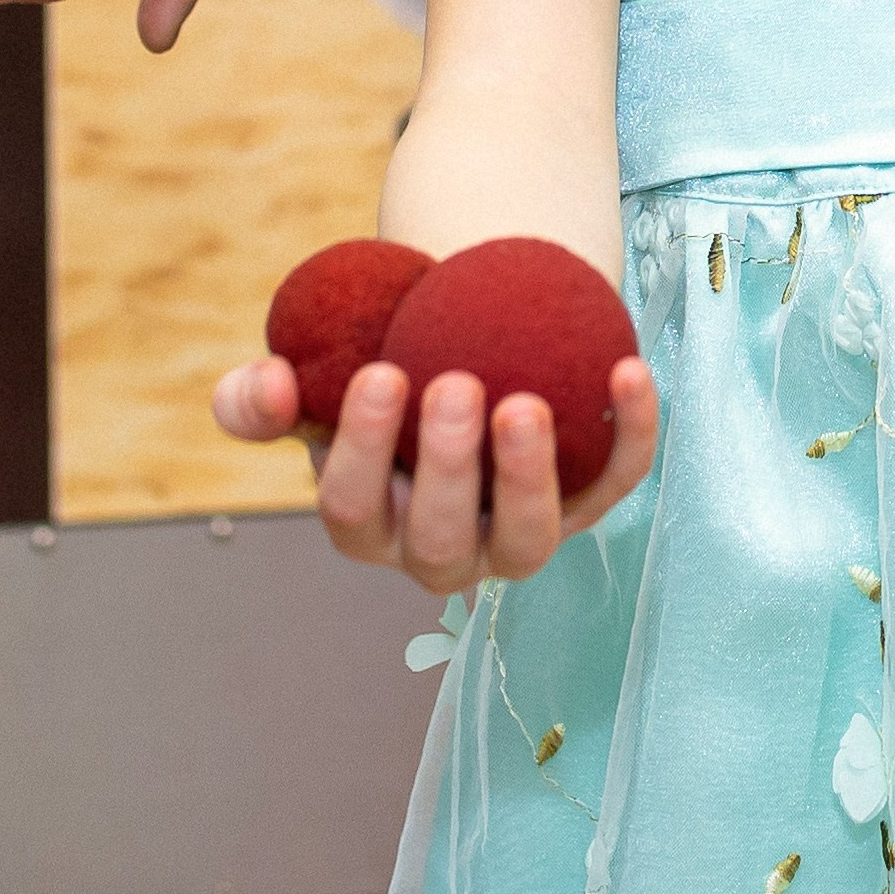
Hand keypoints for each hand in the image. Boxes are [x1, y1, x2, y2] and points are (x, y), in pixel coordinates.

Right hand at [211, 351, 660, 588]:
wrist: (467, 344)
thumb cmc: (385, 367)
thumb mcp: (318, 376)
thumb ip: (265, 393)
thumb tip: (266, 386)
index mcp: (369, 523)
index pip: (354, 510)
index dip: (363, 450)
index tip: (381, 373)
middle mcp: (441, 549)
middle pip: (440, 539)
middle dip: (448, 469)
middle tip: (457, 385)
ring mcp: (518, 533)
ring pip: (528, 541)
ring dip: (531, 478)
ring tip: (527, 404)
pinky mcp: (587, 502)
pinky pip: (615, 479)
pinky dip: (629, 433)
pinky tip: (628, 370)